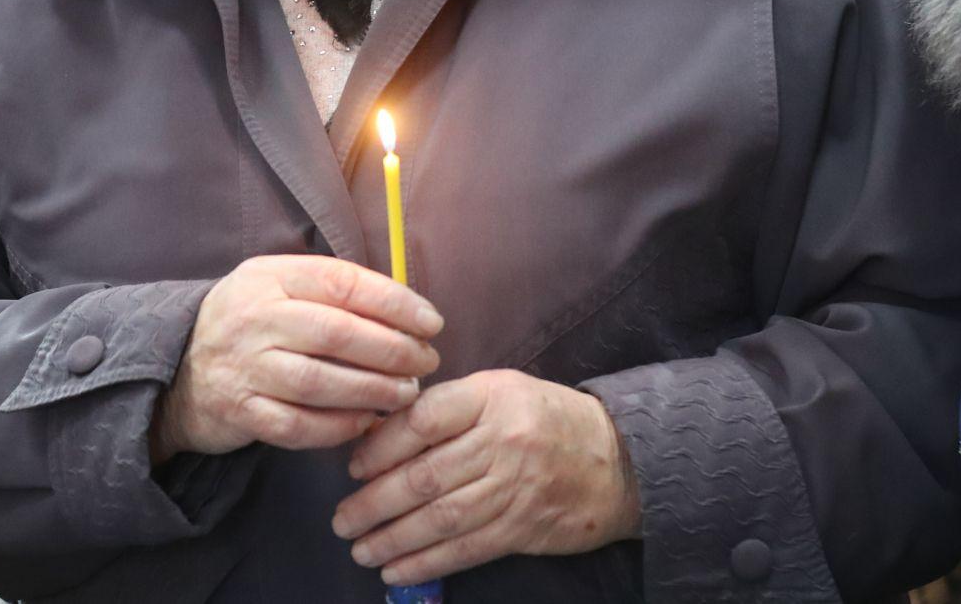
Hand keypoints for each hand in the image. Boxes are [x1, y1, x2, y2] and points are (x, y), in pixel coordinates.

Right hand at [150, 255, 442, 462]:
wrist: (180, 368)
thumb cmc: (250, 322)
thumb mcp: (279, 285)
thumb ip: (332, 289)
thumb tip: (406, 307)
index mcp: (271, 277)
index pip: (343, 283)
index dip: (395, 303)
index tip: (432, 323)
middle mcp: (255, 318)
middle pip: (338, 334)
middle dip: (394, 350)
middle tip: (427, 362)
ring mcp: (245, 367)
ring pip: (321, 382)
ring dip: (374, 391)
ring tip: (406, 394)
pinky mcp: (241, 412)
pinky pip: (300, 425)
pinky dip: (340, 426)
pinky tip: (367, 421)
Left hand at [332, 369, 640, 586]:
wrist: (618, 459)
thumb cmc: (545, 418)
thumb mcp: (500, 391)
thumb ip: (447, 408)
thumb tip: (380, 435)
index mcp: (490, 397)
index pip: (423, 419)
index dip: (381, 446)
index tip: (353, 466)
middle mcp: (501, 441)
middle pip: (425, 475)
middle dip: (374, 502)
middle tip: (342, 518)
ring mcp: (513, 488)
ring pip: (440, 518)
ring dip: (392, 538)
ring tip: (360, 548)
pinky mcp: (522, 528)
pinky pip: (465, 549)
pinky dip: (426, 562)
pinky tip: (396, 570)